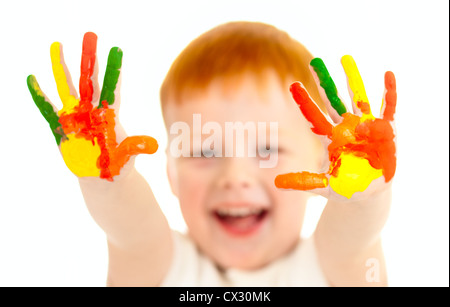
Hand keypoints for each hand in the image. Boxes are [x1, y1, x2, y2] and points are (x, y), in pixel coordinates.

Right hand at [27, 32, 157, 180]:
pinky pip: (47, 109)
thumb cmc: (117, 165)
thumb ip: (135, 148)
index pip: (112, 88)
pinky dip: (40, 95)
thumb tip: (154, 146)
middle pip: (89, 80)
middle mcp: (92, 110)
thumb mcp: (127, 156)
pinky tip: (32, 78)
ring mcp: (75, 116)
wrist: (101, 177)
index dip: (113, 70)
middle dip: (89, 58)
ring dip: (61, 67)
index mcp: (109, 115)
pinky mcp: (61, 127)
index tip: (117, 49)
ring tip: (56, 45)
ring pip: (67, 87)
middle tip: (90, 35)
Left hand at [275, 55, 396, 199]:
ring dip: (352, 78)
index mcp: (331, 138)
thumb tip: (277, 182)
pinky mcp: (386, 130)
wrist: (372, 192)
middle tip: (315, 61)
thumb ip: (304, 182)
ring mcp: (366, 126)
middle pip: (333, 100)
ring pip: (358, 97)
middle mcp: (346, 127)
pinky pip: (388, 107)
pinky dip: (389, 92)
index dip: (304, 101)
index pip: (314, 116)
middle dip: (324, 81)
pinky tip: (387, 74)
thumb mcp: (325, 185)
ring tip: (345, 58)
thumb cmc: (347, 187)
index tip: (292, 85)